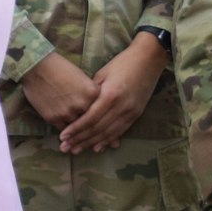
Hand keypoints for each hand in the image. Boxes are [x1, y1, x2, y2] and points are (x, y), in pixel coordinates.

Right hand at [20, 51, 98, 129]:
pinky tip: (67, 133)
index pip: (102, 109)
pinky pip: (64, 129)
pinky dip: (66, 131)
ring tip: (79, 135)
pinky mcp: (54, 118)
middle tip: (96, 133)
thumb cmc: (59, 67)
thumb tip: (94, 105)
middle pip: (91, 120)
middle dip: (91, 125)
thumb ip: (90, 92)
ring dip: (78, 130)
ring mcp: (68, 112)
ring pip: (78, 127)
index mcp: (93, 92)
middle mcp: (83, 104)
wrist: (36, 67)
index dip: (101, 114)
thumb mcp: (81, 77)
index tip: (102, 120)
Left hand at [57, 33, 168, 153]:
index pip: (90, 118)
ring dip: (91, 143)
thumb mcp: (102, 74)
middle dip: (80, 140)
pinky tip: (97, 147)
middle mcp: (121, 107)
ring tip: (76, 150)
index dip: (76, 129)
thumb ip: (91, 93)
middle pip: (97, 129)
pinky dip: (107, 140)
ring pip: (108, 133)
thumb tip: (78, 108)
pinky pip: (120, 131)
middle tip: (65, 148)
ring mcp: (131, 112)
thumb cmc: (121, 63)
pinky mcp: (136, 114)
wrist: (149, 60)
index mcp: (110, 95)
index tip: (63, 136)